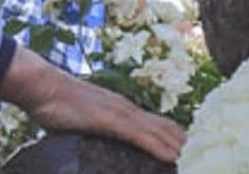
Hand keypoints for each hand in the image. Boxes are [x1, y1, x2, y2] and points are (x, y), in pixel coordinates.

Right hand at [0, 48, 185, 161]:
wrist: (41, 86)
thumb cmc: (55, 104)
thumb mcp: (81, 121)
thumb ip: (95, 130)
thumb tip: (97, 139)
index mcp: (122, 109)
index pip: (158, 124)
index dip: (177, 136)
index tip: (193, 149)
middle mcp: (127, 109)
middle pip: (166, 127)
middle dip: (186, 143)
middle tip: (206, 157)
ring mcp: (121, 113)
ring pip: (160, 132)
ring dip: (180, 148)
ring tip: (198, 161)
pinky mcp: (110, 120)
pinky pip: (140, 137)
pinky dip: (159, 147)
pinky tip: (173, 157)